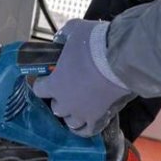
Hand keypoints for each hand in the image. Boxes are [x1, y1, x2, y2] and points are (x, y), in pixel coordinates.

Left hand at [32, 19, 134, 135]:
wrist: (120, 58)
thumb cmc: (94, 44)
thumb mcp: (74, 30)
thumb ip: (64, 35)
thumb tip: (60, 38)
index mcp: (54, 83)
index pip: (39, 89)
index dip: (42, 84)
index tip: (46, 79)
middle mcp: (65, 102)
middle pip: (56, 107)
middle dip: (60, 99)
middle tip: (68, 89)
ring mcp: (82, 113)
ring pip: (71, 122)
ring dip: (72, 114)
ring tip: (78, 107)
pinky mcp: (99, 118)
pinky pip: (89, 131)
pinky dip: (87, 128)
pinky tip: (88, 124)